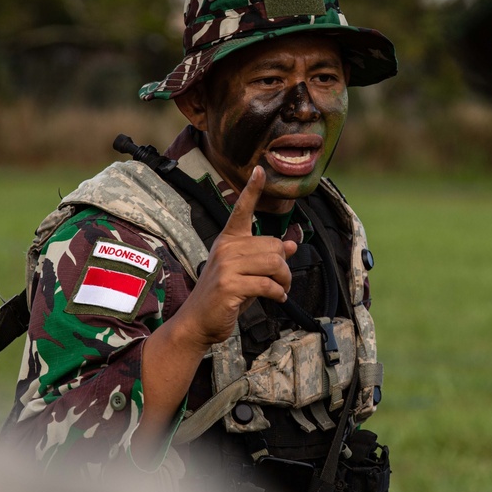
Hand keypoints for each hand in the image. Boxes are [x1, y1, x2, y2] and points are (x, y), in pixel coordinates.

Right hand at [174, 166, 297, 347]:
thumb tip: (292, 245)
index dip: (252, 189)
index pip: (241, 210)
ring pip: (274, 264)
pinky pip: (267, 284)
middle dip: (285, 267)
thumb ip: (266, 257)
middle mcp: (226, 248)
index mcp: (228, 240)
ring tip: (282, 290)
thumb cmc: (224, 296)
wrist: (198, 322)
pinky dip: (278, 293)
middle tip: (283, 281)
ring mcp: (226, 266)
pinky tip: (277, 298)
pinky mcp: (229, 285)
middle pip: (273, 245)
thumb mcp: (246, 272)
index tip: (261, 169)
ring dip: (285, 281)